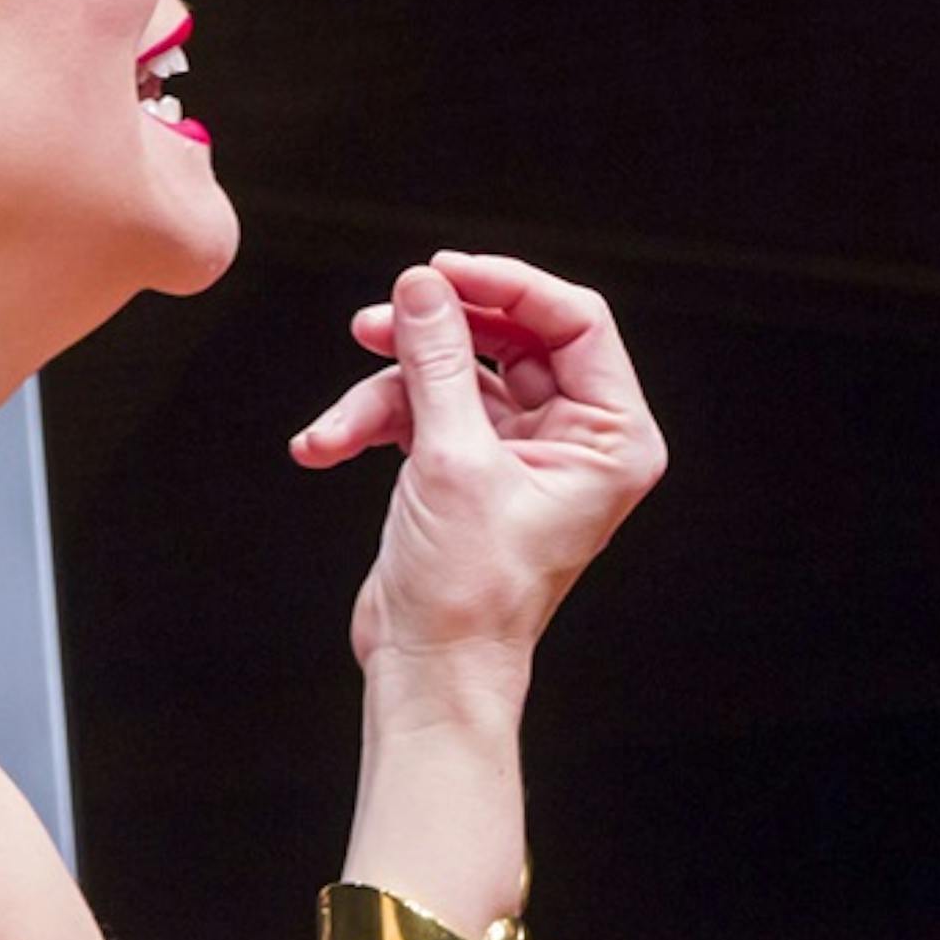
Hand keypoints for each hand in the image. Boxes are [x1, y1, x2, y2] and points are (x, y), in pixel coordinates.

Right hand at [292, 253, 666, 682]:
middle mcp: (578, 439)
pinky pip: (424, 411)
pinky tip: (327, 444)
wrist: (430, 668)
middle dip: (437, 333)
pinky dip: (373, 422)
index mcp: (613, 438)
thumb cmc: (469, 593)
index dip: (507, 285)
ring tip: (340, 423)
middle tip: (380, 320)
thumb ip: (438, 361)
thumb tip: (422, 287)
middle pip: (510, 338)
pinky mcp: (471, 466)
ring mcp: (522, 451)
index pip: (576, 322)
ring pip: (454, 375)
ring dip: (387, 389)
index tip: (442, 271)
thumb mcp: (451, 460)